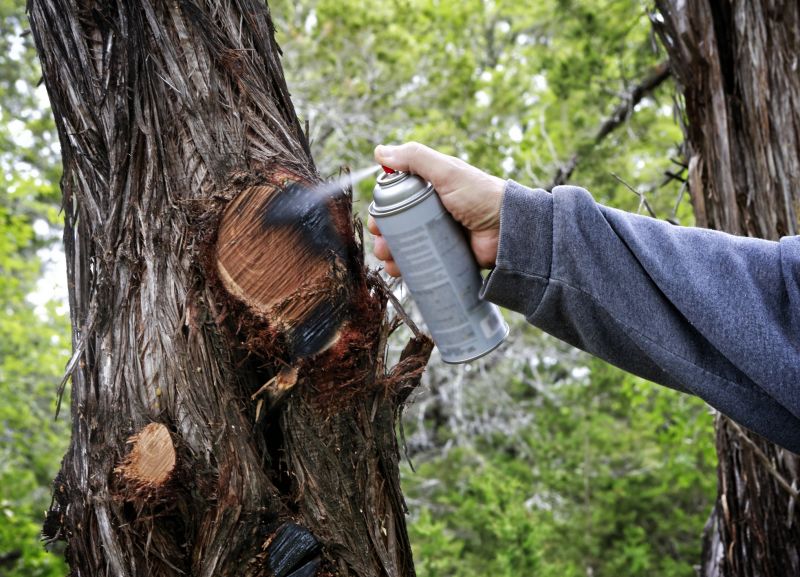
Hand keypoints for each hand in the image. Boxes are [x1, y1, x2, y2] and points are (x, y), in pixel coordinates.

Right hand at [368, 142, 504, 276]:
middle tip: (381, 244)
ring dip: (391, 253)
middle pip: (398, 224)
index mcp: (431, 188)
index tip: (376, 220)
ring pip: (406, 245)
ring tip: (388, 260)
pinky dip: (407, 267)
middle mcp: (432, 211)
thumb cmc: (480, 195)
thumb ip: (416, 158)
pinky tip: (399, 271)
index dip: (383, 209)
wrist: (510, 228)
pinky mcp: (446, 254)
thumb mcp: (447, 172)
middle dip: (384, 236)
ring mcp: (439, 234)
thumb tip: (380, 151)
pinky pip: (422, 262)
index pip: (397, 197)